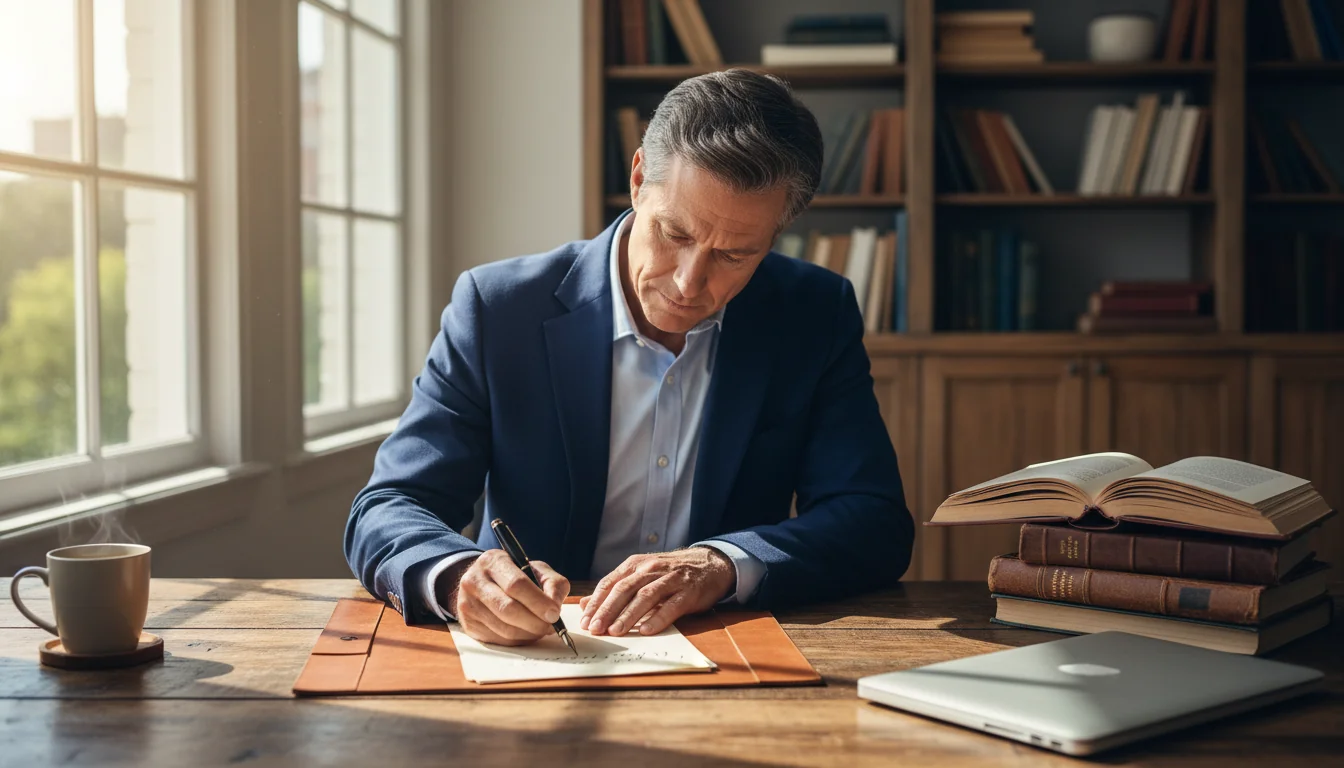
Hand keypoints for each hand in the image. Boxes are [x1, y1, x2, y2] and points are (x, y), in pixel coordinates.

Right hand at [442, 549, 569, 644]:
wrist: (481, 583)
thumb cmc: (514, 576)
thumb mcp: (535, 569)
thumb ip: (552, 583)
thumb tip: (555, 607)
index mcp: (493, 561)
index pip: (516, 584)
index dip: (538, 602)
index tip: (554, 614)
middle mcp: (475, 580)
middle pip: (508, 609)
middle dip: (534, 622)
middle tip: (550, 627)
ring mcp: (468, 603)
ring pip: (503, 628)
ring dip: (528, 634)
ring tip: (541, 630)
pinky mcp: (468, 624)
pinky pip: (497, 639)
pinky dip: (517, 640)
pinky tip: (526, 633)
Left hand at [578, 547, 734, 636]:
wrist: (709, 564)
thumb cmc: (670, 573)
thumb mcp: (641, 575)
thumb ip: (615, 589)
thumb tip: (585, 604)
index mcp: (636, 565)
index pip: (610, 583)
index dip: (596, 602)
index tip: (585, 621)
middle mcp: (651, 569)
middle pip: (624, 589)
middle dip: (607, 610)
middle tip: (595, 628)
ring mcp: (671, 579)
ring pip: (645, 596)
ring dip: (628, 615)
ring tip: (615, 631)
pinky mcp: (688, 592)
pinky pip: (671, 605)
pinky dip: (658, 618)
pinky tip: (647, 630)